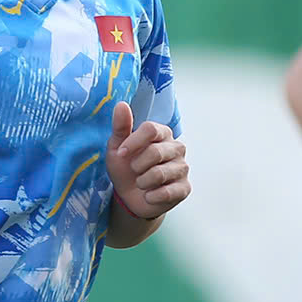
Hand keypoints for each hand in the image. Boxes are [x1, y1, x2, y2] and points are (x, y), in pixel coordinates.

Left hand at [106, 101, 189, 219]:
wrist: (131, 197)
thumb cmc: (126, 168)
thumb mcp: (117, 147)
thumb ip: (121, 126)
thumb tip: (121, 104)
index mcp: (162, 134)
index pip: (151, 129)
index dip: (133, 142)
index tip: (121, 153)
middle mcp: (177, 148)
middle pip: (155, 152)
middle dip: (137, 165)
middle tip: (134, 171)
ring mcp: (183, 168)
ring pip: (159, 174)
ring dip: (142, 182)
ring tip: (142, 183)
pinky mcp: (185, 188)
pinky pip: (166, 192)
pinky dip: (151, 196)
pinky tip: (150, 195)